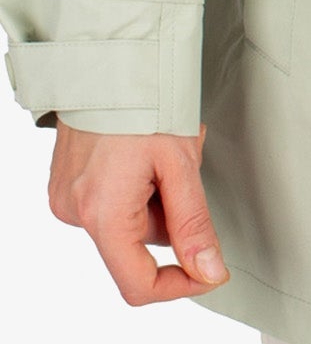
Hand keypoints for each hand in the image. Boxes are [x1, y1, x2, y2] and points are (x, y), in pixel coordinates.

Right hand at [48, 119, 230, 304]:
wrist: (106, 58)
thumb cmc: (143, 102)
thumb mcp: (180, 163)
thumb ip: (194, 223)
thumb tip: (209, 272)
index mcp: (102, 216)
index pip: (139, 285)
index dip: (181, 284)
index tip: (211, 268)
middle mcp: (75, 213)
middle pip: (139, 247)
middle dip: (172, 215)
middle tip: (183, 167)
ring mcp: (66, 198)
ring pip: (129, 222)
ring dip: (156, 196)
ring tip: (164, 151)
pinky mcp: (66, 184)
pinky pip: (113, 203)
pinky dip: (137, 186)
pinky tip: (143, 151)